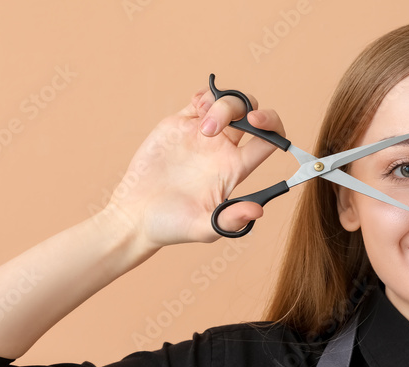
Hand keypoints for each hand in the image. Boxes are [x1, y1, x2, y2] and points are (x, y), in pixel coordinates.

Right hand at [104, 84, 287, 248]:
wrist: (136, 216)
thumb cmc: (171, 227)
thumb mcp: (203, 228)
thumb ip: (230, 220)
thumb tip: (258, 211)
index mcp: (235, 169)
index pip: (268, 142)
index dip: (272, 127)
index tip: (255, 124)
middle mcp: (223, 150)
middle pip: (251, 115)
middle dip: (244, 108)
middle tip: (218, 125)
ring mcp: (202, 136)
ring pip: (228, 102)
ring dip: (221, 103)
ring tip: (202, 125)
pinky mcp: (180, 126)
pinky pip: (201, 99)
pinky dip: (205, 95)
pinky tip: (196, 108)